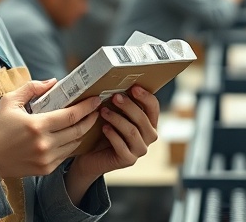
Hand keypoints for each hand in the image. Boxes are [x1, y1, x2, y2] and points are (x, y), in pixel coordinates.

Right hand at [0, 79, 100, 178]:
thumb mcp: (9, 101)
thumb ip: (32, 88)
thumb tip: (53, 82)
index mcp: (36, 125)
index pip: (70, 116)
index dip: (86, 107)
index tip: (95, 99)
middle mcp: (45, 144)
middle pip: (78, 130)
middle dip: (90, 119)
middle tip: (96, 109)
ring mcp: (46, 159)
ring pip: (75, 144)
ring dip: (83, 132)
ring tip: (86, 121)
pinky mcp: (45, 169)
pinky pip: (66, 155)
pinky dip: (72, 144)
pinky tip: (72, 135)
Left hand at [64, 85, 158, 202]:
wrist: (92, 156)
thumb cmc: (104, 130)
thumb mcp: (114, 114)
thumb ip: (120, 103)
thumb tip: (116, 85)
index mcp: (148, 122)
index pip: (153, 107)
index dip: (145, 97)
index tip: (133, 87)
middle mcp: (148, 137)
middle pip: (142, 119)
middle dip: (128, 106)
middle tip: (115, 97)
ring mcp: (139, 150)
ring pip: (132, 131)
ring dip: (117, 119)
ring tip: (103, 111)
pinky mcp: (128, 160)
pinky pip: (122, 146)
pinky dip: (112, 135)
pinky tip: (104, 128)